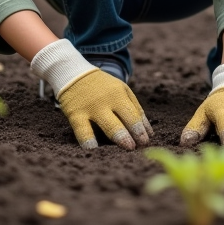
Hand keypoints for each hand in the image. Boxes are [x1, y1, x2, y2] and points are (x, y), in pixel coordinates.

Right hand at [31, 39, 153, 149]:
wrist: (74, 74)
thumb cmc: (103, 87)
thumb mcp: (122, 91)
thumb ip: (135, 109)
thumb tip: (149, 132)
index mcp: (120, 94)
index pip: (134, 114)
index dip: (141, 129)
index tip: (146, 141)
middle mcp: (107, 101)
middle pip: (124, 120)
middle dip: (135, 134)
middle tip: (139, 146)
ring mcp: (91, 108)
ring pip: (108, 125)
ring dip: (119, 138)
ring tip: (127, 148)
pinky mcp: (75, 114)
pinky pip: (82, 130)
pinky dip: (88, 140)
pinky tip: (94, 149)